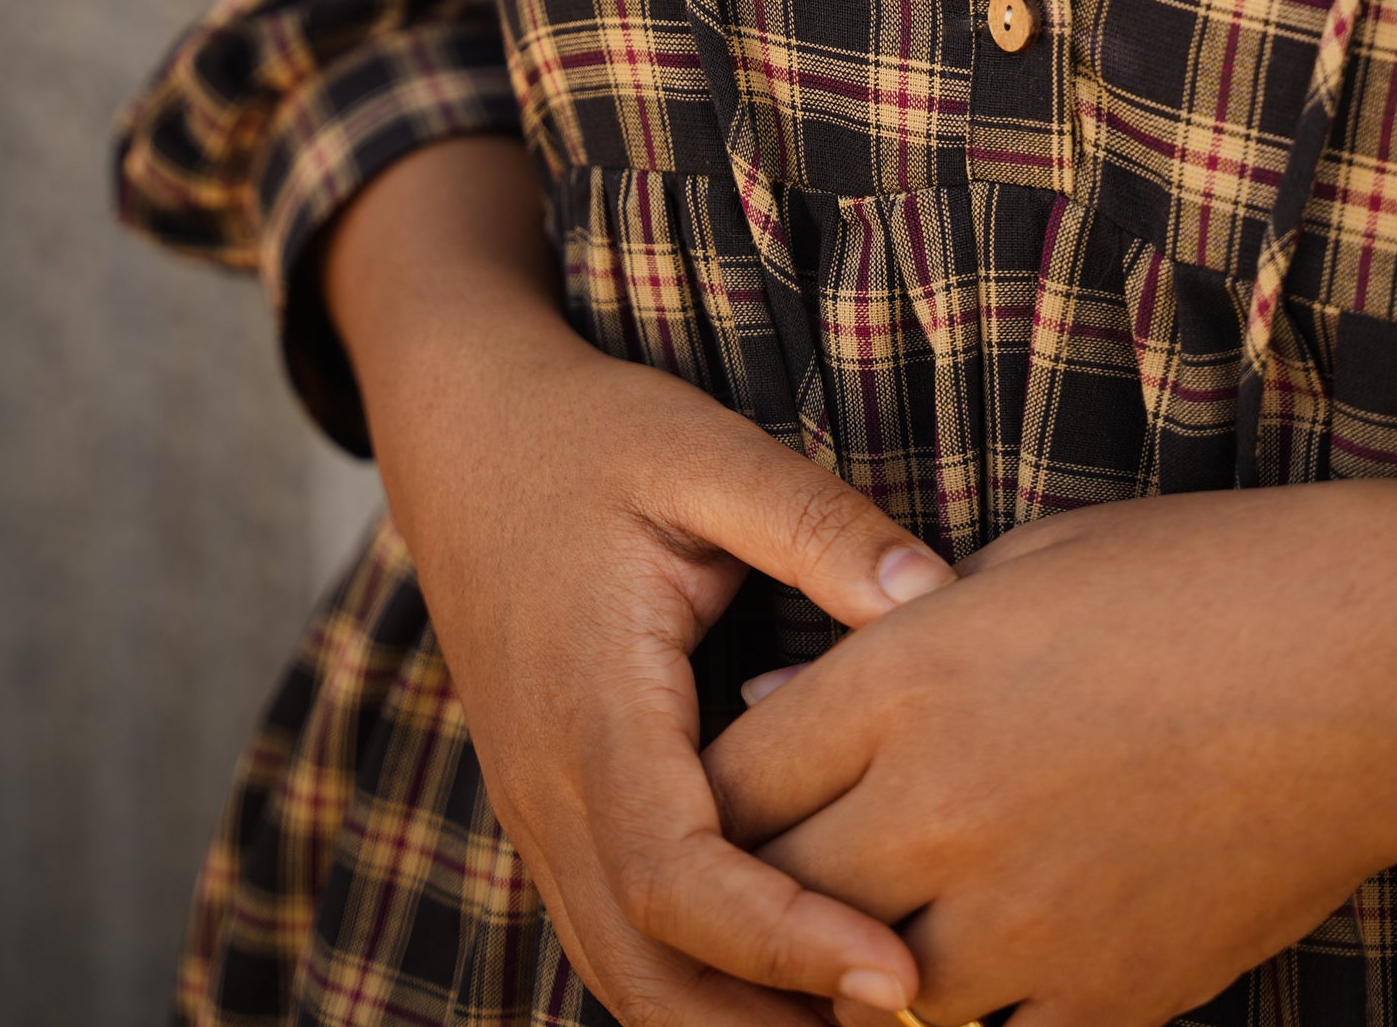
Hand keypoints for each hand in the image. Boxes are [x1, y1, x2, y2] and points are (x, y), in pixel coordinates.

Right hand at [323, 138, 953, 1026]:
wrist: (462, 430)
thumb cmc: (590, 435)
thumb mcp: (707, 452)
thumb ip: (818, 524)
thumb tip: (934, 596)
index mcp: (591, 707)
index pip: (679, 882)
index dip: (785, 944)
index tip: (899, 973)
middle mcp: (550, 787)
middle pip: (647, 976)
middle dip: (771, 1023)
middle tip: (916, 1016)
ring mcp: (539, 812)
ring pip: (626, 978)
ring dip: (736, 1019)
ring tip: (872, 1013)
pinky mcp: (552, 812)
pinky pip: (616, 938)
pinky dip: (699, 983)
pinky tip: (795, 976)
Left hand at [706, 483, 1396, 1026]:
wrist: (1376, 661)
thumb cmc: (1200, 577)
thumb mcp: (1021, 566)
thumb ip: (886, 644)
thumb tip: (776, 707)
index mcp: (912, 678)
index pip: (734, 774)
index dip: (715, 790)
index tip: (725, 788)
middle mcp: (942, 809)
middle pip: (773, 892)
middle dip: (755, 888)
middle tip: (767, 879)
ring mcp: (1023, 920)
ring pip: (863, 1001)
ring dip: (846, 975)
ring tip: (859, 939)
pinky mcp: (1107, 998)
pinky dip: (963, 1018)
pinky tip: (974, 975)